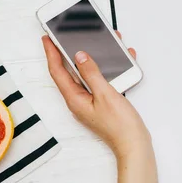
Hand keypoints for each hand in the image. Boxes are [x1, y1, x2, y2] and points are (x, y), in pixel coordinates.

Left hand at [42, 33, 149, 158]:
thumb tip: (80, 56)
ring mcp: (89, 102)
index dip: (51, 53)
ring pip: (85, 75)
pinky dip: (104, 69)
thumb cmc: (120, 125)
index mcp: (75, 99)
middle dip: (66, 53)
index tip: (47, 38)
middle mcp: (79, 100)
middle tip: (62, 38)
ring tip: (94, 45)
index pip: (57, 72)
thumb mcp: (105, 94)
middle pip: (68, 72)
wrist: (133, 144)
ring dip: (90, 59)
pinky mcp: (101, 102)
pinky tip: (116, 63)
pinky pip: (98, 81)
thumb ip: (92, 73)